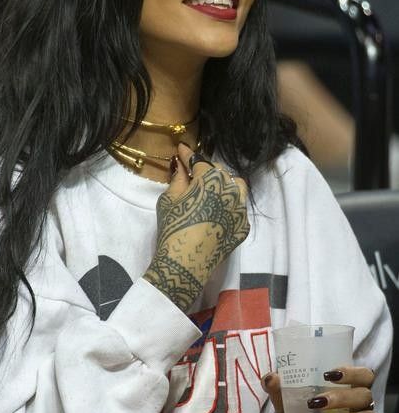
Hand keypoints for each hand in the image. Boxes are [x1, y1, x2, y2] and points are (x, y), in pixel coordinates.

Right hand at [144, 143, 249, 311]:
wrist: (186, 263)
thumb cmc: (173, 227)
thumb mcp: (169, 199)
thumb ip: (178, 178)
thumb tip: (180, 164)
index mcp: (210, 178)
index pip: (199, 160)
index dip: (187, 154)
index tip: (181, 148)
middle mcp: (230, 189)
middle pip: (219, 172)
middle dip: (205, 169)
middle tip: (192, 173)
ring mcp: (240, 208)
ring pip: (236, 186)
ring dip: (224, 183)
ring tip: (210, 189)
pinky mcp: (244, 226)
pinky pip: (239, 207)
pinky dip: (229, 203)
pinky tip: (217, 210)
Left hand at [262, 368, 377, 412]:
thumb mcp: (287, 402)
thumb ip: (278, 388)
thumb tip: (270, 377)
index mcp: (346, 386)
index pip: (363, 374)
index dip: (352, 371)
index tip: (329, 373)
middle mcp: (358, 402)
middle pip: (365, 392)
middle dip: (343, 395)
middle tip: (319, 399)